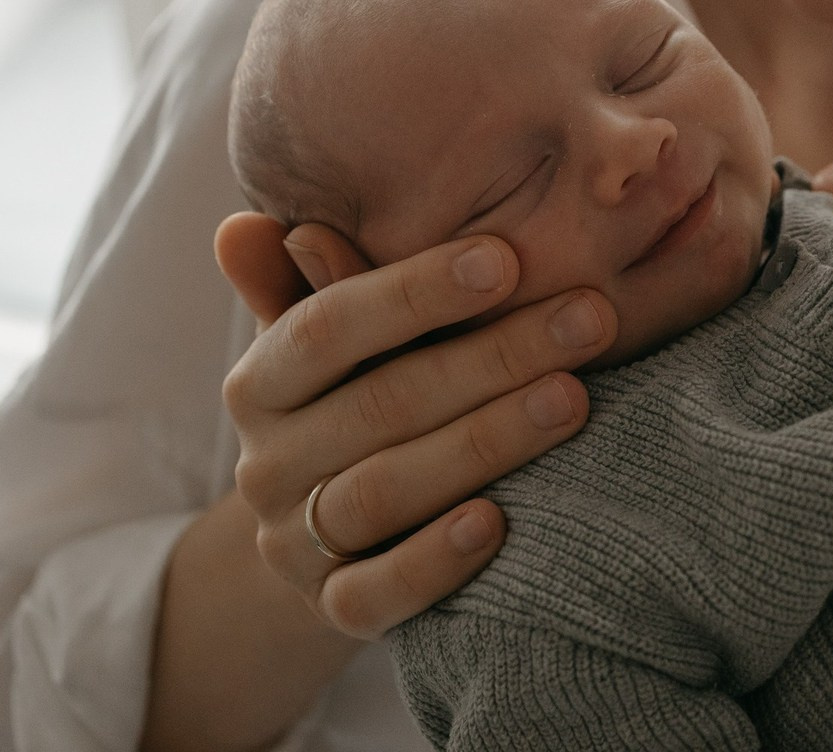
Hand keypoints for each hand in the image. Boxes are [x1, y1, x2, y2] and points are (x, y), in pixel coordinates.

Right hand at [216, 213, 616, 639]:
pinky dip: (435, 560)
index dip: (417, 291)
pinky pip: (374, 596)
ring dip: (485, 441)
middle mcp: (265, 461)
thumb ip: (305, 281)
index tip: (507, 259)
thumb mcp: (334, 339)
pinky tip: (499, 521)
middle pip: (381, 404)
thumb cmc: (357, 397)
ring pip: (383, 492)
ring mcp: (294, 541)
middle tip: (590, 317)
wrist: (330, 534)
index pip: (329, 325)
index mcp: (262, 380)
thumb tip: (242, 225)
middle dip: (495, 355)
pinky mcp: (330, 608)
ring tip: (573, 400)